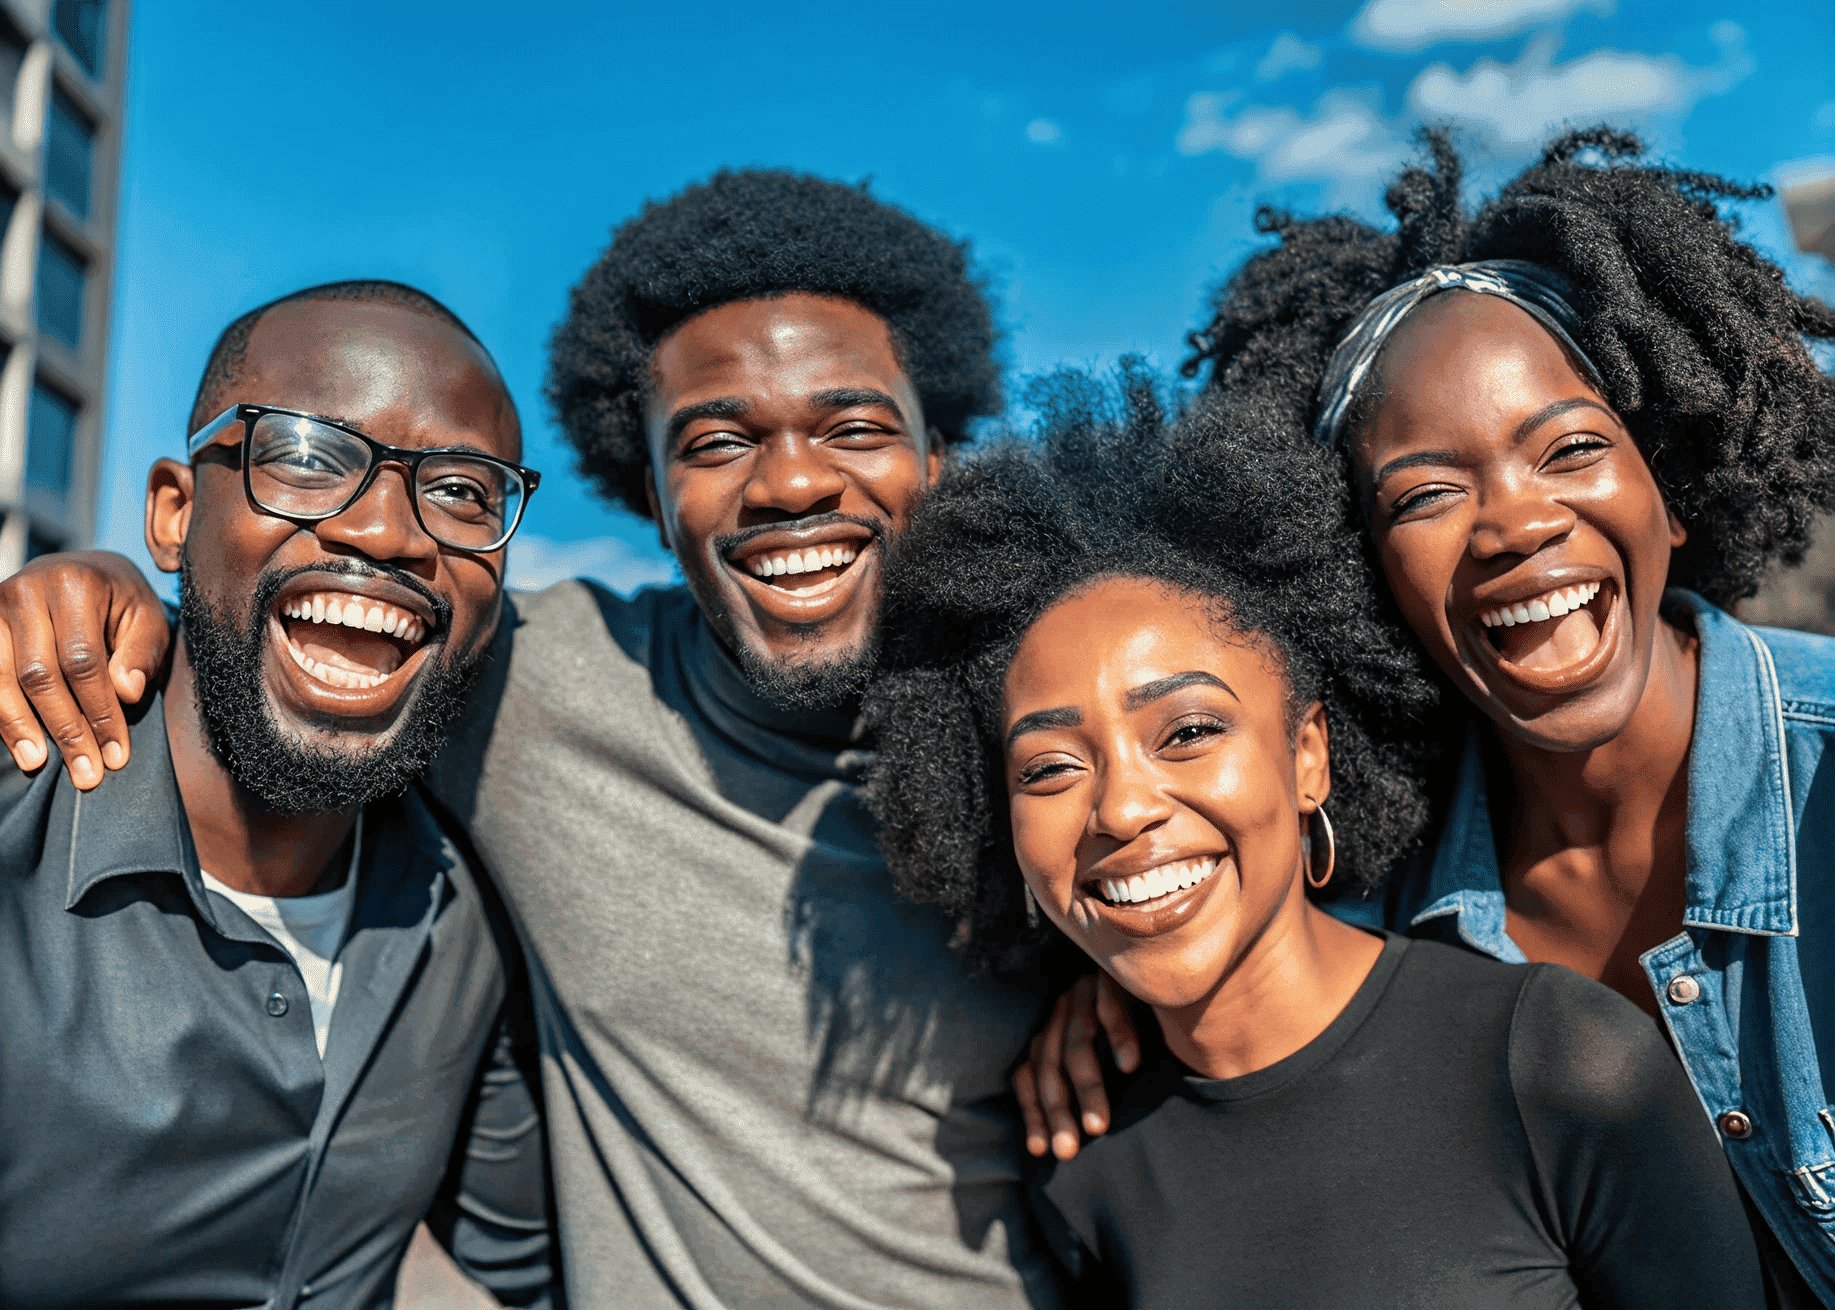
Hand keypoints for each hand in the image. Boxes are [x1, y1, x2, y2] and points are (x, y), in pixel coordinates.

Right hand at [0, 551, 168, 786]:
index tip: (117, 755)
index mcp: (75, 585)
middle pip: (40, 674)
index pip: (84, 662)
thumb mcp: (147, 620)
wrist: (82, 571)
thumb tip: (127, 693)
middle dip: (65, 729)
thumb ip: (141, 654)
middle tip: (86, 772)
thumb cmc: (121, 603)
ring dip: (19, 726)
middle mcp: (27, 591)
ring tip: (39, 764)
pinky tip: (15, 742)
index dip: (100, 713)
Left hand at [1011, 971, 1139, 1160]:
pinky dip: (1118, 1034)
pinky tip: (1128, 1065)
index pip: (1029, 1074)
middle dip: (1057, 1112)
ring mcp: (1084, 990)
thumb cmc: (1138, 1030)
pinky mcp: (1113, 973)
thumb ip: (1089, 1090)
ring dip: (1087, 1087)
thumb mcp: (1106, 1066)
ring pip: (1076, 1042)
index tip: (1041, 1152)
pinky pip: (1110, 1004)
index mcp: (1051, 1033)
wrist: (1160, 967)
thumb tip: (1068, 1143)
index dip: (1032, 1113)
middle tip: (1068, 1150)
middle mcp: (1060, 1011)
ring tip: (1099, 1126)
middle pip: (1050, 1065)